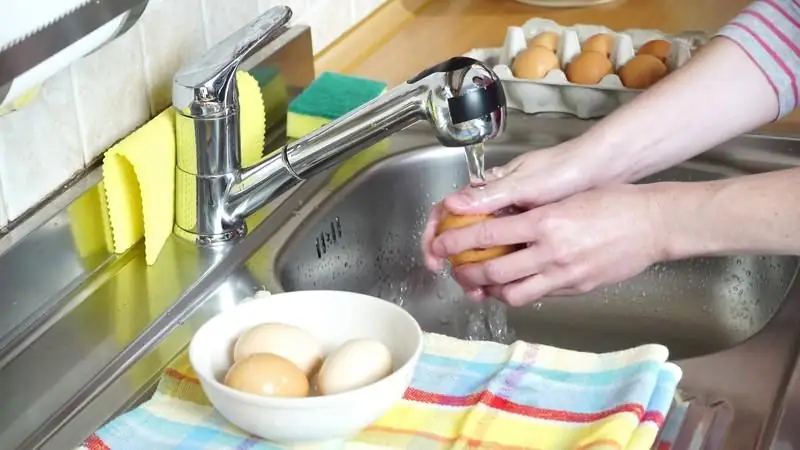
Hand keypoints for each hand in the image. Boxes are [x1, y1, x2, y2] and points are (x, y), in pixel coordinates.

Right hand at [421, 143, 604, 272]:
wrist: (604, 171)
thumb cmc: (564, 169)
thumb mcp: (525, 183)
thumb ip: (489, 195)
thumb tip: (450, 205)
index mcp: (488, 190)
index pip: (447, 211)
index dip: (435, 235)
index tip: (435, 257)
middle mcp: (496, 206)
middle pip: (461, 237)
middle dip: (455, 262)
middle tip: (461, 284)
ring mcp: (513, 221)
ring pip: (484, 251)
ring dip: (478, 273)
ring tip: (481, 292)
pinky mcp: (532, 234)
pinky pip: (509, 256)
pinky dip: (503, 273)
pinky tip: (506, 286)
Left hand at [427, 184, 667, 305]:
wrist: (654, 224)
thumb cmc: (613, 202)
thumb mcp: (564, 197)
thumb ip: (530, 211)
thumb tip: (497, 219)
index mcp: (545, 221)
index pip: (487, 234)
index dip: (457, 241)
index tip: (440, 244)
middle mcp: (551, 251)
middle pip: (493, 272)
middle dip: (467, 274)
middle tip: (456, 270)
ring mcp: (565, 274)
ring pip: (513, 293)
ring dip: (491, 291)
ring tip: (482, 284)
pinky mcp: (577, 289)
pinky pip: (538, 296)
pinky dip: (519, 293)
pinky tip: (514, 285)